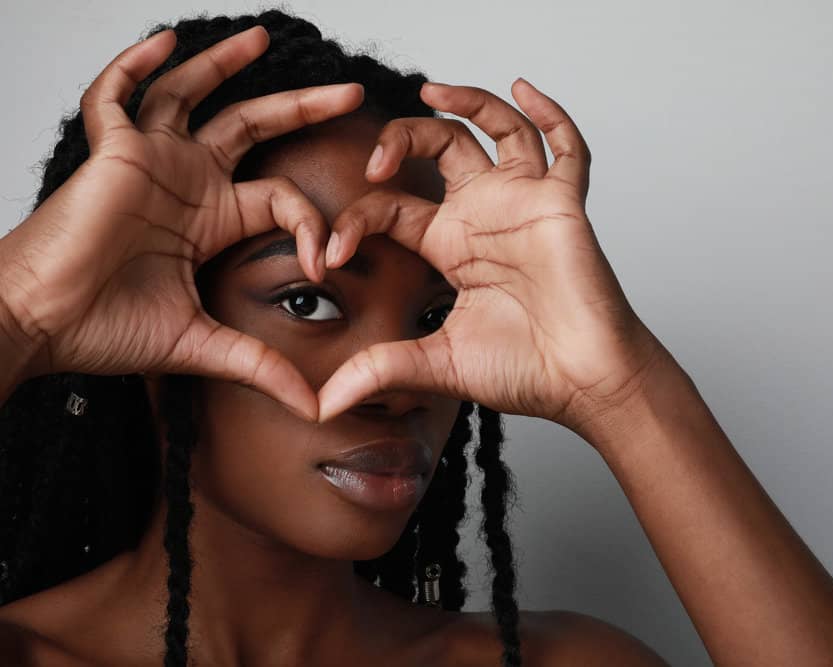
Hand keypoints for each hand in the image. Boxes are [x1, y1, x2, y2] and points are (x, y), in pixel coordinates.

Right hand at [0, 26, 362, 420]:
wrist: (44, 328)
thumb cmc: (108, 331)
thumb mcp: (203, 346)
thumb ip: (261, 367)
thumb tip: (318, 407)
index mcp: (212, 219)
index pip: (280, 195)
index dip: (313, 223)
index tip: (324, 263)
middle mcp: (187, 182)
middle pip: (252, 128)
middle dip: (302, 107)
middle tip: (350, 93)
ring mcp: (150, 162)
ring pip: (191, 95)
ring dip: (225, 66)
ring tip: (262, 39)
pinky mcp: (111, 153)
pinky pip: (117, 96)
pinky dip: (135, 67)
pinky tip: (163, 41)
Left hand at [316, 80, 666, 435]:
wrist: (581, 384)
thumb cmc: (524, 371)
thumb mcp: (437, 363)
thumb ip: (380, 370)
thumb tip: (322, 406)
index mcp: (451, 246)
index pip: (392, 206)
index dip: (356, 220)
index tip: (330, 254)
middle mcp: (485, 216)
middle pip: (440, 147)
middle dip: (401, 140)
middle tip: (374, 162)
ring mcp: (525, 204)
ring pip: (498, 129)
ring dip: (468, 102)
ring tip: (431, 89)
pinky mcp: (563, 205)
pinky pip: (565, 148)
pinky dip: (550, 114)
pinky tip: (524, 89)